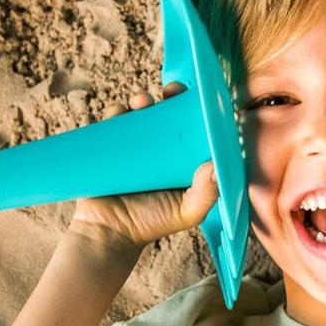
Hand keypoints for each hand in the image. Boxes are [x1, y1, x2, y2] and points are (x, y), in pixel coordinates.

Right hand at [70, 83, 220, 251]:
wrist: (110, 233)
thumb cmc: (153, 223)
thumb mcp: (188, 212)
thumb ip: (206, 194)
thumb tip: (216, 167)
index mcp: (182, 159)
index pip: (193, 128)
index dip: (198, 111)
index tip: (201, 100)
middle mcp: (159, 149)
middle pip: (167, 114)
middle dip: (170, 98)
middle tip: (171, 91)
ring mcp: (133, 146)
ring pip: (139, 113)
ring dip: (142, 100)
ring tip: (141, 102)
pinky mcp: (109, 147)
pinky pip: (111, 123)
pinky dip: (115, 112)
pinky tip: (118, 111)